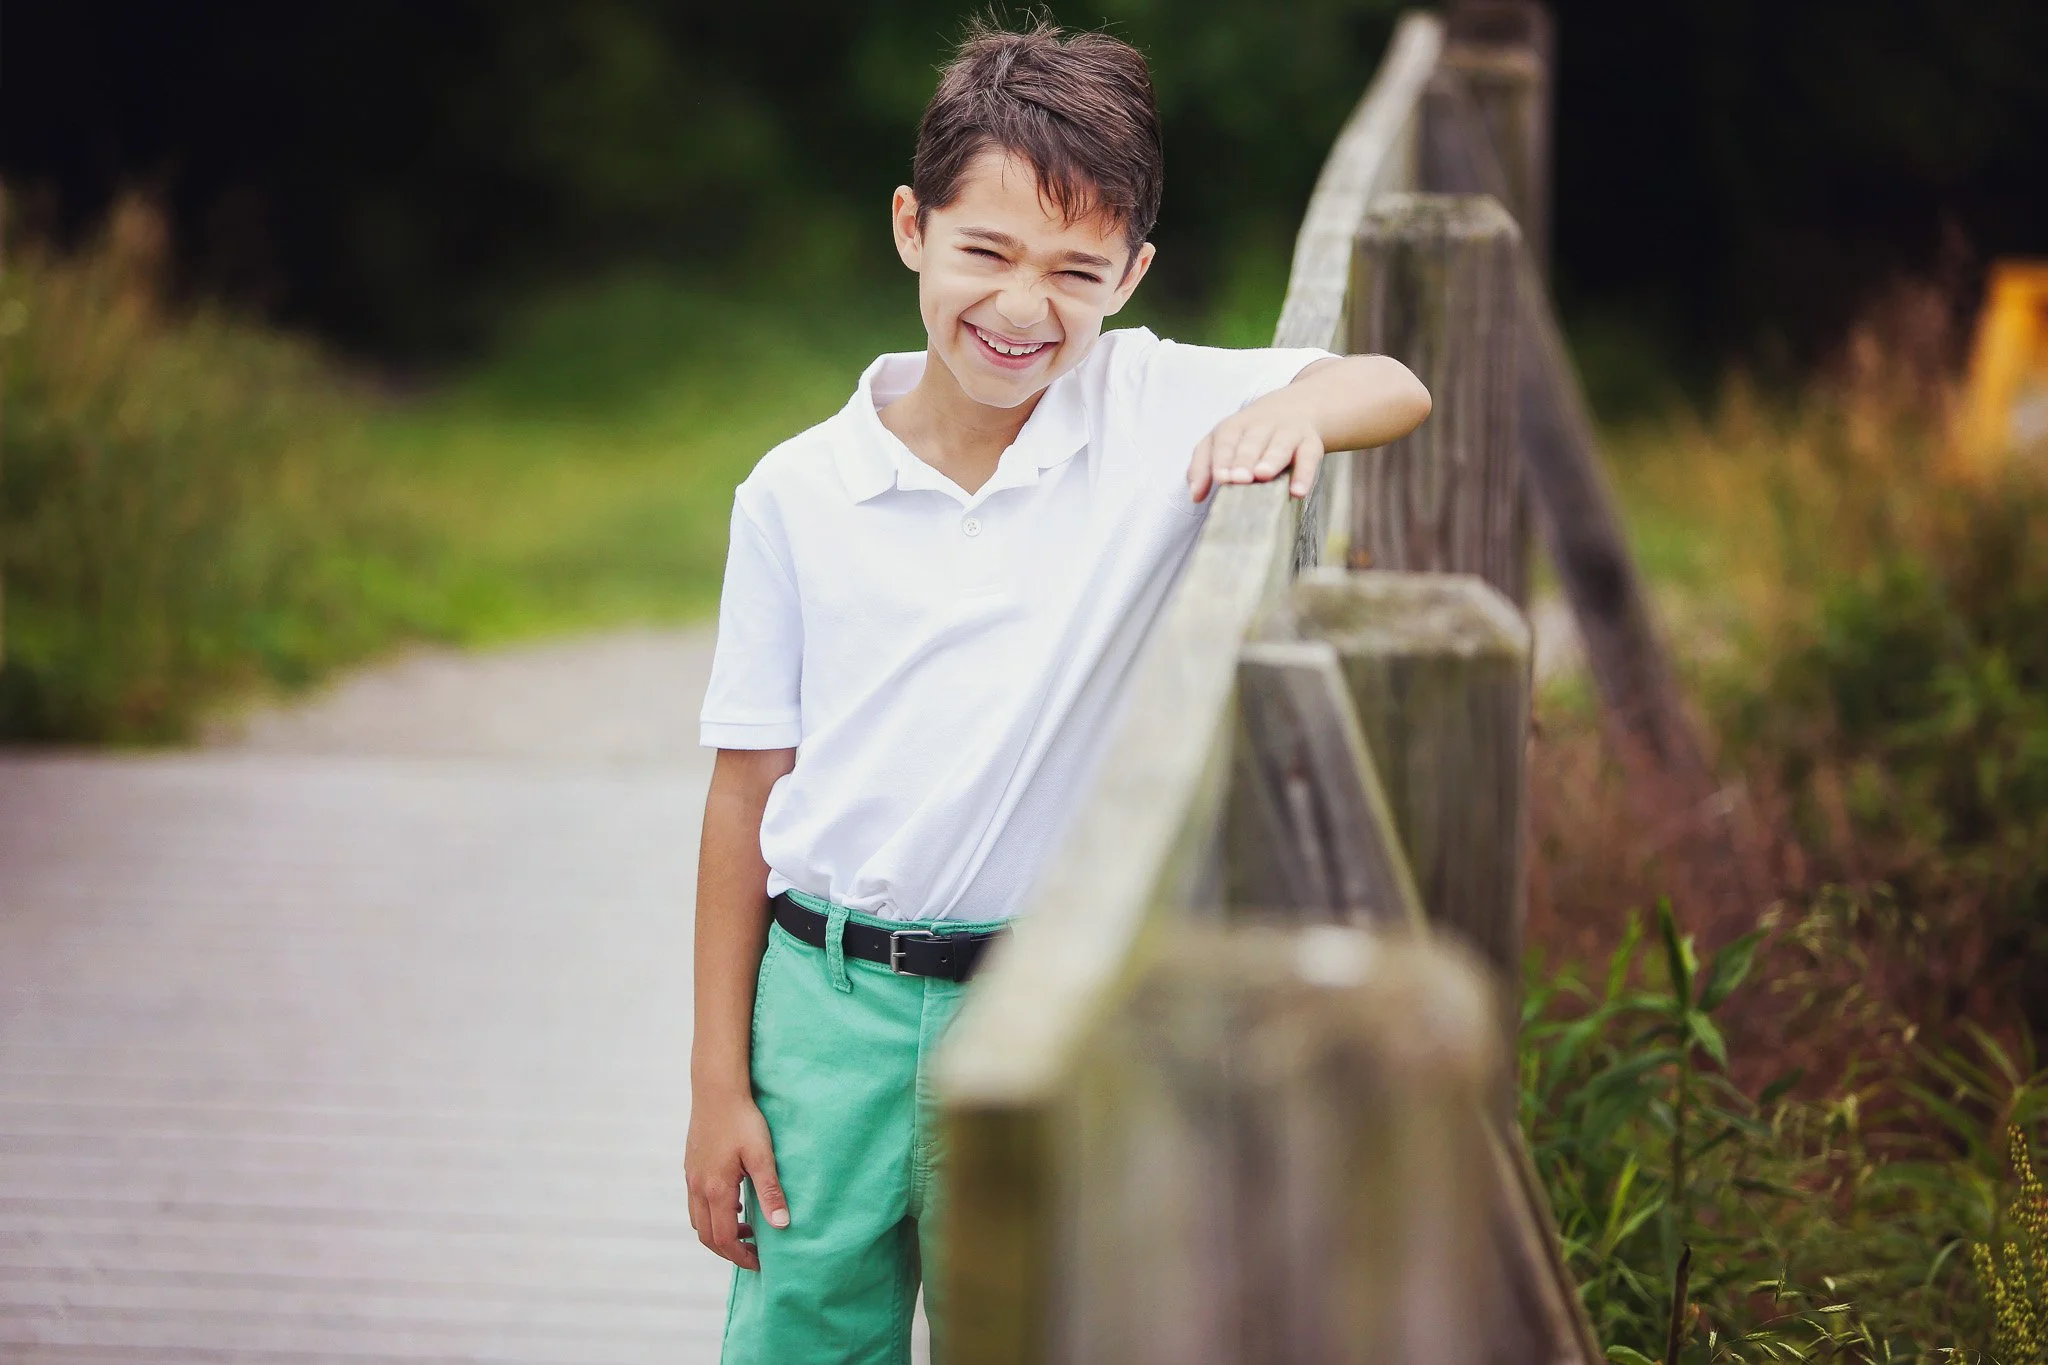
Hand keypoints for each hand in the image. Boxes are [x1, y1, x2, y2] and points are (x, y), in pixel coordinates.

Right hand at [685, 1087, 788, 1270]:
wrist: (716, 1090)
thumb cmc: (742, 1120)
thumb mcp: (762, 1156)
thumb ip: (770, 1192)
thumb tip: (781, 1225)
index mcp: (716, 1190)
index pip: (724, 1239)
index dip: (741, 1257)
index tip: (760, 1263)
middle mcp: (698, 1188)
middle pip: (707, 1237)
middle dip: (729, 1251)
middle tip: (754, 1253)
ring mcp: (691, 1178)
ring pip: (698, 1221)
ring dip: (719, 1233)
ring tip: (746, 1230)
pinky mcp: (691, 1167)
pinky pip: (696, 1204)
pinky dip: (712, 1215)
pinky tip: (733, 1203)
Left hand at [1187, 409, 1325, 503]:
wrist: (1296, 407)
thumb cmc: (1249, 435)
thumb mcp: (1222, 442)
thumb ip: (1203, 466)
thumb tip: (1195, 496)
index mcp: (1236, 426)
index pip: (1226, 439)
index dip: (1223, 458)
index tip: (1220, 477)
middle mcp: (1262, 426)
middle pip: (1252, 442)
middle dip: (1245, 460)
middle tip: (1239, 478)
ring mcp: (1288, 433)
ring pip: (1280, 445)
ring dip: (1271, 460)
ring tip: (1263, 475)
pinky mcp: (1310, 444)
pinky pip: (1309, 458)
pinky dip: (1305, 475)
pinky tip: (1298, 492)